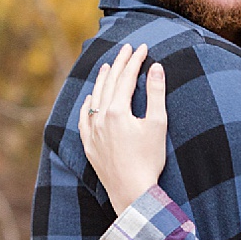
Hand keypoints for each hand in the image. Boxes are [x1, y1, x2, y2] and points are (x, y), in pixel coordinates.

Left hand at [78, 43, 169, 213]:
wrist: (132, 192)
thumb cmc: (148, 160)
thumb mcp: (157, 124)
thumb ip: (156, 93)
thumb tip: (155, 67)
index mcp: (117, 111)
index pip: (125, 78)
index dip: (135, 60)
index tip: (143, 47)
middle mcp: (100, 118)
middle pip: (109, 83)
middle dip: (119, 64)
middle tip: (127, 49)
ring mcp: (92, 132)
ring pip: (94, 98)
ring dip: (101, 80)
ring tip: (107, 66)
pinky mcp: (89, 146)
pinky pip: (83, 119)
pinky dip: (87, 105)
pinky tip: (90, 98)